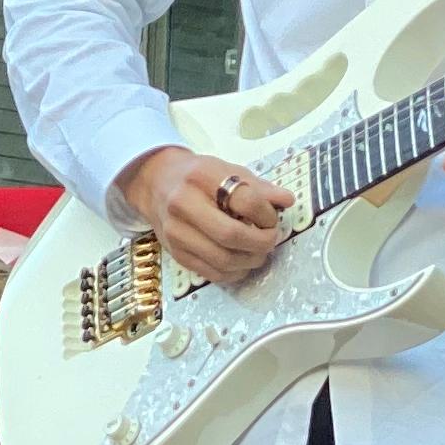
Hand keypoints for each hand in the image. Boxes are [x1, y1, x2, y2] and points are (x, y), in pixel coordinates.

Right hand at [117, 146, 288, 285]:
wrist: (156, 184)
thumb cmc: (199, 177)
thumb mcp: (228, 171)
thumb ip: (258, 187)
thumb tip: (288, 200)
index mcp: (201, 177)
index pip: (244, 200)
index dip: (266, 214)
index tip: (272, 219)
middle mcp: (183, 204)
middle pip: (231, 235)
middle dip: (260, 243)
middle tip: (270, 241)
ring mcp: (176, 232)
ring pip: (222, 259)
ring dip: (250, 262)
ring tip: (259, 254)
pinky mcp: (176, 253)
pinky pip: (211, 273)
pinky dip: (233, 274)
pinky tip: (242, 264)